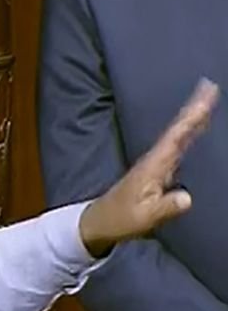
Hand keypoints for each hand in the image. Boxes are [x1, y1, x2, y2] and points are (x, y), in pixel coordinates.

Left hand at [79, 78, 218, 256]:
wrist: (100, 222)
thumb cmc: (120, 219)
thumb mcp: (145, 217)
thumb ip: (165, 208)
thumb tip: (187, 198)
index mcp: (153, 166)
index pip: (175, 137)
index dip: (190, 117)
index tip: (204, 96)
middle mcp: (154, 160)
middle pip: (178, 130)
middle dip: (194, 110)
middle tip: (210, 88)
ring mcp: (155, 164)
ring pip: (177, 136)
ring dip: (192, 118)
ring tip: (207, 100)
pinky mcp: (155, 171)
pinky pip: (176, 146)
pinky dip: (187, 133)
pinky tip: (194, 129)